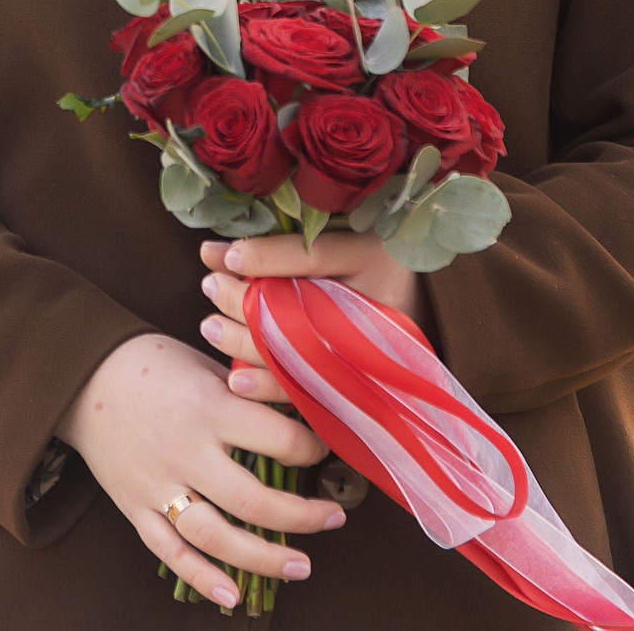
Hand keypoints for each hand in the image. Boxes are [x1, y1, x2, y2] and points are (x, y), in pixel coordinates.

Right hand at [54, 333, 344, 609]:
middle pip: (253, 500)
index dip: (313, 448)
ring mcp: (158, 486)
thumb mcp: (205, 364)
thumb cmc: (151, 363)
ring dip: (264, 558)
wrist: (81, 375)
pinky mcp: (136, 508)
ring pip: (216, 537)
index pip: (277, 439)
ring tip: (302, 566)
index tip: (326, 449)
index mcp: (207, 408)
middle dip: (302, 516)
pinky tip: (234, 596)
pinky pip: (170, 553)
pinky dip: (202, 578)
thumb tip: (299, 414)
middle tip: (334, 518)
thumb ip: (246, 393)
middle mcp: (185, 452)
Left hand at [198, 232, 429, 407]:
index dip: (260, 258)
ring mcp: (359, 353)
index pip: (309, 258)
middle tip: (208, 285)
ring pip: (296, 353)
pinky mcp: (350, 381)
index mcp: (371, 262)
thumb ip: (291, 250)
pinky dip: (270, 387)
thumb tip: (230, 254)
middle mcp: (368, 312)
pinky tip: (238, 382)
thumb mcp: (344, 243)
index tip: (213, 253)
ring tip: (210, 327)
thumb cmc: (377, 263)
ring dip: (245, 344)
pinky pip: (308, 390)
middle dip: (243, 301)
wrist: (424, 313)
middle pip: (297, 310)